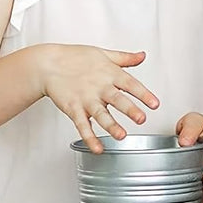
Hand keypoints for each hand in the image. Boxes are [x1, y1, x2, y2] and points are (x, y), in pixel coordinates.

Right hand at [37, 44, 159, 152]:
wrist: (47, 64)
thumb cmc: (74, 58)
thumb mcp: (103, 54)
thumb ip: (125, 58)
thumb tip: (142, 55)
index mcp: (109, 73)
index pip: (130, 84)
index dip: (143, 94)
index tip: (155, 104)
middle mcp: (99, 86)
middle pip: (117, 99)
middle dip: (130, 109)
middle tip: (142, 119)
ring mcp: (85, 99)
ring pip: (100, 114)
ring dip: (111, 126)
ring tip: (121, 135)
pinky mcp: (72, 108)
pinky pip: (82, 125)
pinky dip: (89, 138)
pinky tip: (97, 148)